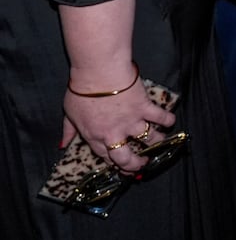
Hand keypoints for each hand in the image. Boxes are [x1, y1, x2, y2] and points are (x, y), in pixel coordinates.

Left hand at [60, 67, 174, 174]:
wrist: (98, 72)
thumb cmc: (81, 90)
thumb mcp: (69, 113)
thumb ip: (69, 131)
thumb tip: (62, 145)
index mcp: (95, 137)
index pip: (107, 158)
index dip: (116, 165)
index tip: (122, 167)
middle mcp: (114, 134)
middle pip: (128, 158)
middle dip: (136, 164)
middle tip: (142, 163)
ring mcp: (132, 121)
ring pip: (149, 141)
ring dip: (156, 143)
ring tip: (159, 143)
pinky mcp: (145, 107)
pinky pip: (162, 117)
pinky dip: (168, 120)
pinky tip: (169, 122)